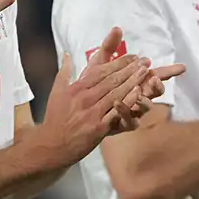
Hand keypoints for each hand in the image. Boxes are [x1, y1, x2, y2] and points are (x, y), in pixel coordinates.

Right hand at [33, 27, 183, 166]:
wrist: (52, 144)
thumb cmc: (55, 117)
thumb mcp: (56, 91)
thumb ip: (65, 71)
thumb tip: (67, 54)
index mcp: (77, 88)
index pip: (101, 71)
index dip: (118, 63)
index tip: (133, 56)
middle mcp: (85, 98)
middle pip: (112, 80)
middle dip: (130, 69)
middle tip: (145, 61)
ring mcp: (93, 113)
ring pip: (116, 94)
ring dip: (133, 82)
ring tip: (146, 72)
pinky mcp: (99, 128)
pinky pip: (117, 113)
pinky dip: (128, 102)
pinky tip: (139, 94)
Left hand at [80, 29, 185, 134]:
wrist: (78, 110)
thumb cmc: (92, 86)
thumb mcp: (98, 64)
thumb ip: (109, 48)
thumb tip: (117, 28)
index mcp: (136, 82)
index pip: (157, 75)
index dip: (169, 71)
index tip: (182, 67)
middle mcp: (137, 97)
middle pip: (155, 92)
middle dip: (158, 85)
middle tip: (155, 78)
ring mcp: (132, 111)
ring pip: (145, 107)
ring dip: (144, 98)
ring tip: (137, 89)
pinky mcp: (121, 123)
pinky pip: (128, 120)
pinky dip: (125, 111)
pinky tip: (118, 103)